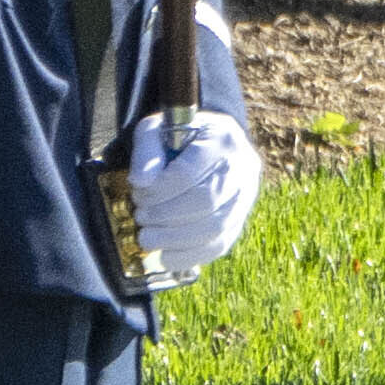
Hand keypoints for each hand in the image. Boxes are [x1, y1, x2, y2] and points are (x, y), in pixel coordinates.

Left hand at [122, 104, 262, 286]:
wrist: (208, 143)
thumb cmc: (177, 136)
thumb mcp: (156, 129)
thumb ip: (146, 150)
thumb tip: (141, 181)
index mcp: (224, 139)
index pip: (190, 173)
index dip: (158, 191)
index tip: (138, 193)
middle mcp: (244, 168)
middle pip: (207, 201)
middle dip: (165, 215)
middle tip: (140, 216)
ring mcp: (246, 197)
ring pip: (215, 228)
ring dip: (174, 239)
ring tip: (147, 237)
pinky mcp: (240, 220)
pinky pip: (219, 245)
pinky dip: (188, 255)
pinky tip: (164, 255)